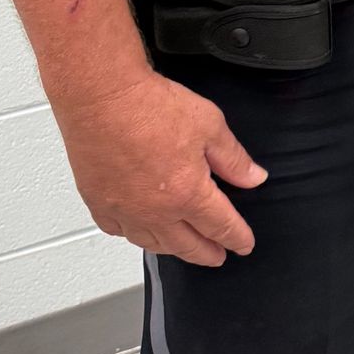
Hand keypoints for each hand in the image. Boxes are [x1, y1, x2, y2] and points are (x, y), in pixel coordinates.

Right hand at [54, 70, 267, 266]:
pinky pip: (119, 232)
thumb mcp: (210, 125)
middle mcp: (155, 211)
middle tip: (218, 256)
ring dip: (173, 249)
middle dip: (208, 253)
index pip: (221, 226)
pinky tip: (140, 230)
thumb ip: (233, 158)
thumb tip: (254, 178)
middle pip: (188, 245)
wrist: (102, 97)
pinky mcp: (98, 203)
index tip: (244, 244)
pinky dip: (134, 235)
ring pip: (153, 243)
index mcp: (188, 194)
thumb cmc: (149, 106)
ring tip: (183, 246)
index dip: (237, 238)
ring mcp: (124, 211)